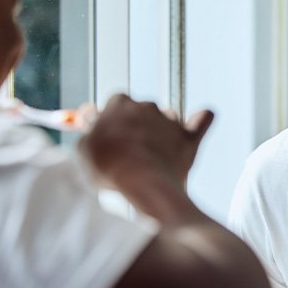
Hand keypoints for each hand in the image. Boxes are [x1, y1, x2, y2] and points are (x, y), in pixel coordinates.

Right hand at [80, 94, 213, 217]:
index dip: (112, 121)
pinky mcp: (188, 138)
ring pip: (166, 118)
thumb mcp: (85, 147)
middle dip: (135, 127)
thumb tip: (90, 115)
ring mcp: (170, 120)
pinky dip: (201, 120)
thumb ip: (90, 127)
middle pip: (140, 111)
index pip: (114, 104)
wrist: (142, 184)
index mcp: (119, 103)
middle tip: (128, 152)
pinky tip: (203, 117)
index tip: (108, 136)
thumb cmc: (109, 168)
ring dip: (160, 132)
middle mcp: (147, 106)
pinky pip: (201, 120)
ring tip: (152, 159)